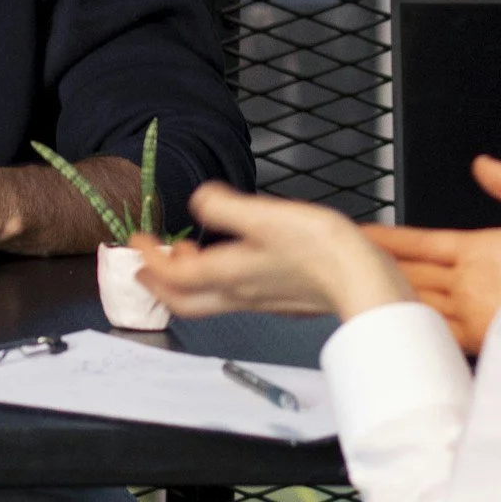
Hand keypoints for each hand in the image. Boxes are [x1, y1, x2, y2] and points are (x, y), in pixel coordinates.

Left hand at [131, 183, 410, 321]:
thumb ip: (225, 208)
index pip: (172, 276)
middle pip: (184, 301)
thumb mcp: (265, 216)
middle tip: (144, 264)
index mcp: (228, 275)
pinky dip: (215, 280)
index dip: (149, 259)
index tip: (137, 241)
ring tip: (182, 258)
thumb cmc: (320, 251)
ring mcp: (259, 301)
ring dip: (186, 281)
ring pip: (207, 299)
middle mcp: (239, 294)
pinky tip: (229, 261)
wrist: (363, 282)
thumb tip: (198, 200)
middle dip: (158, 282)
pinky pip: (232, 295)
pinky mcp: (279, 300)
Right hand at [359, 154, 500, 353]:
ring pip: (421, 302)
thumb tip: (483, 164)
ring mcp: (476, 312)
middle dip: (381, 268)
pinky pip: (440, 334)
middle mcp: (475, 283)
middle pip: (416, 274)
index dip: (394, 239)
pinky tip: (393, 325)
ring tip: (357, 292)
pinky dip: (416, 329)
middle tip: (346, 263)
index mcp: (485, 251)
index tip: (364, 235)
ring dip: (392, 297)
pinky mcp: (483, 339)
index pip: (426, 244)